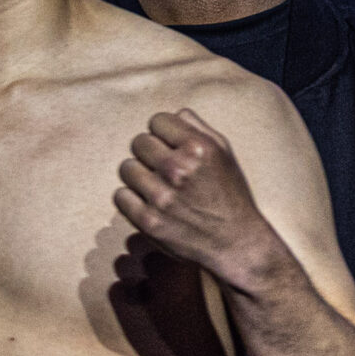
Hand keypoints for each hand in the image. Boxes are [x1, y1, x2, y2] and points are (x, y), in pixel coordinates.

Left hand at [115, 109, 281, 289]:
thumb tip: (173, 113)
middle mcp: (179, 169)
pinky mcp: (148, 220)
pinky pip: (120, 196)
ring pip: (126, 167)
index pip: (157, 121)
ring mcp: (161, 196)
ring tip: (157, 186)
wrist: (234, 242)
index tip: (170, 146)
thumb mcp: (225, 154)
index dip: (163, 133)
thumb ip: (198, 128)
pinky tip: (149, 203)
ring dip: (139, 175)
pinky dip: (131, 199)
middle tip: (163, 168)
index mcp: (199, 148)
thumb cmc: (229, 194)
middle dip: (149, 153)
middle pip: (138, 142)